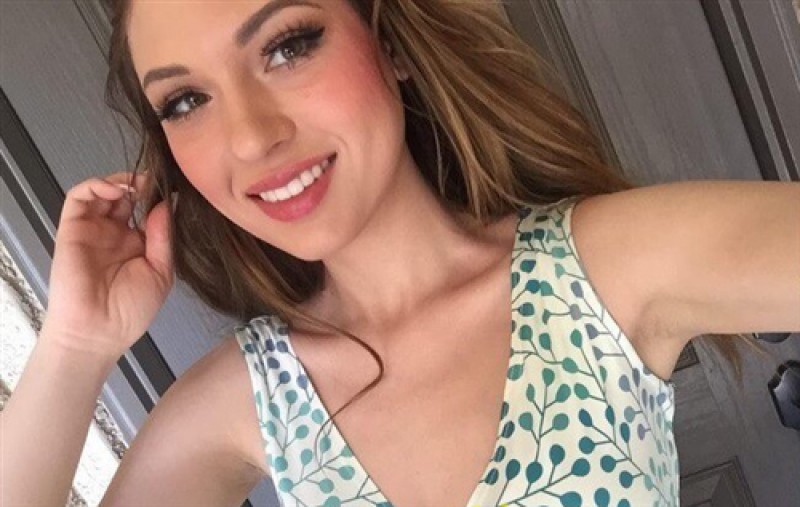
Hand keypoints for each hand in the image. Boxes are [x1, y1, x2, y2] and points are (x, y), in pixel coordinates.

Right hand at [41, 172, 173, 358]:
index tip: (177, 190)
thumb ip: (164, 237)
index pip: (148, 210)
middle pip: (126, 196)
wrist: (99, 332)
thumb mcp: (161, 272)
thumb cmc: (130, 311)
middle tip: (159, 182)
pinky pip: (79, 197)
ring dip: (121, 180)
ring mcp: (94, 230)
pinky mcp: (73, 229)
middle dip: (143, 184)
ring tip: (140, 184)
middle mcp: (115, 233)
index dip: (160, 197)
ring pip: (103, 191)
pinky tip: (118, 189)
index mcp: (138, 244)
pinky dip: (97, 185)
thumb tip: (167, 205)